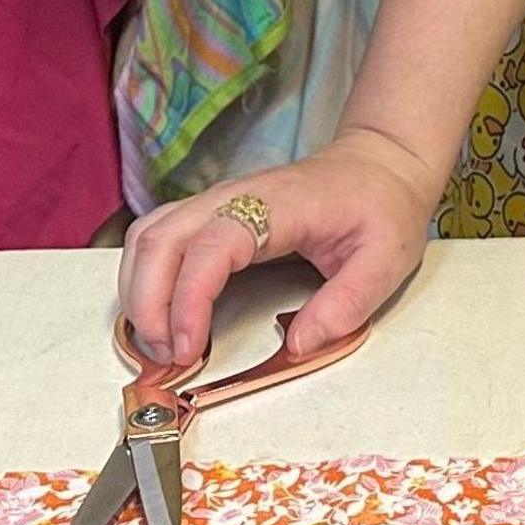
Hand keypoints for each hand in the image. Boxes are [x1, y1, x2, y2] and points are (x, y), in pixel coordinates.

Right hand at [119, 132, 443, 364]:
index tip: (188, 350)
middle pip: (160, 239)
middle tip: (165, 358)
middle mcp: (234, 196)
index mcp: (277, 206)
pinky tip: (162, 315)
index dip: (189, 301)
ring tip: (160, 344)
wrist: (381, 166)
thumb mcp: (385, 259)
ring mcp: (217, 201)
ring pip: (148, 236)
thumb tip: (297, 347)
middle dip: (147, 305)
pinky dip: (145, 277)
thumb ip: (346, 304)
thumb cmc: (381, 208)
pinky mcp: (211, 212)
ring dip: (139, 292)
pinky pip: (158, 238)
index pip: (211, 247)